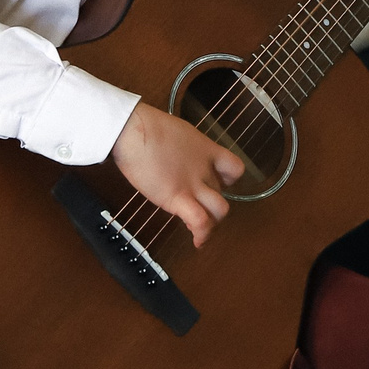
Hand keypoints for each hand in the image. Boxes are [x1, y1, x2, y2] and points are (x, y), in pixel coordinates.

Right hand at [110, 102, 245, 248]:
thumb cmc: (146, 127)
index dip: (228, 181)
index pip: (234, 169)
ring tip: (199, 227)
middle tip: (195, 208)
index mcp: (206, 150)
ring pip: (220, 211)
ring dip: (213, 222)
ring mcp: (193, 185)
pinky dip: (202, 234)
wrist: (134, 130)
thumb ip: (182, 149)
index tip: (215, 184)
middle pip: (221, 193)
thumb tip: (171, 157)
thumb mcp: (175, 133)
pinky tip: (197, 241)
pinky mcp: (177, 198)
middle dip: (210, 203)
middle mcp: (205, 169)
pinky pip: (200, 221)